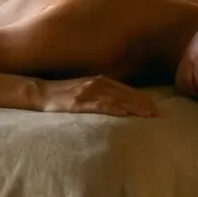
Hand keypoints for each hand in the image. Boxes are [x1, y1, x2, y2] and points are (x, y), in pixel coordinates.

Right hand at [37, 75, 161, 118]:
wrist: (38, 92)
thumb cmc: (61, 94)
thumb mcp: (84, 90)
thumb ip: (100, 94)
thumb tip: (118, 105)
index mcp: (99, 80)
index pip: (127, 90)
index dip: (143, 99)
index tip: (157, 109)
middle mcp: (96, 83)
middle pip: (126, 94)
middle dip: (144, 104)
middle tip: (159, 115)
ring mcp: (87, 92)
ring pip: (116, 99)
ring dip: (133, 107)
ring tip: (148, 116)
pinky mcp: (77, 103)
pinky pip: (98, 106)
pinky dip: (113, 109)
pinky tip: (124, 115)